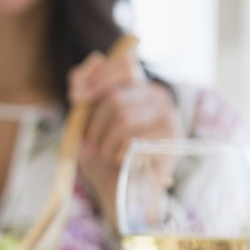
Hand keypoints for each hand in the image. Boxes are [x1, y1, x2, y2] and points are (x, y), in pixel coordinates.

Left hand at [67, 48, 182, 227]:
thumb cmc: (101, 156)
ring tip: (107, 154)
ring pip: (123, 118)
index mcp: (138, 87)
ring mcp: (169, 117)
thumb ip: (85, 90)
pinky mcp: (173, 140)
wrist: (119, 192)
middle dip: (94, 125)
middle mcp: (158, 97)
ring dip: (104, 143)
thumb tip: (94, 57)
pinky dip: (117, 155)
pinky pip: (133, 141)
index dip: (97, 77)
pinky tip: (123, 162)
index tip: (77, 97)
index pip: (124, 64)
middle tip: (93, 144)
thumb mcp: (83, 121)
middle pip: (115, 97)